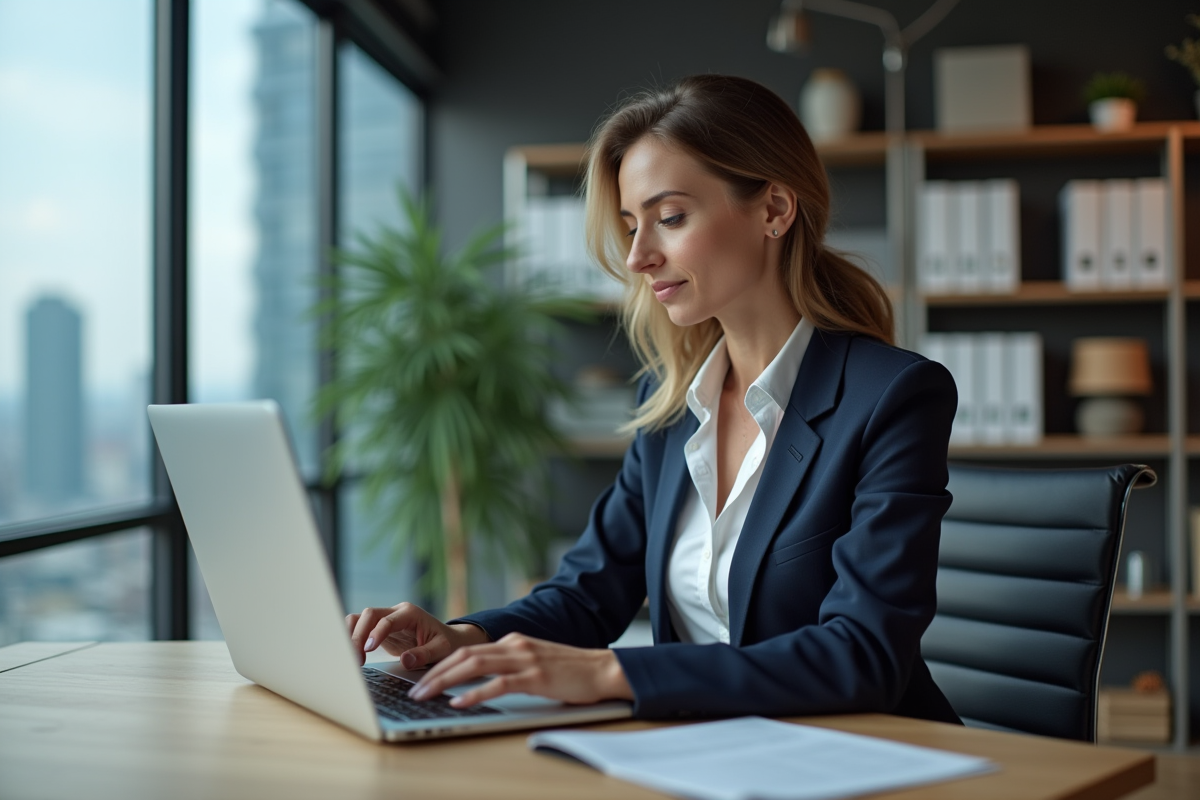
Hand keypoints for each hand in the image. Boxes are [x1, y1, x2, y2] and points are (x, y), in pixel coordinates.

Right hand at [346, 602, 489, 667]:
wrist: (446, 639)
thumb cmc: (445, 643)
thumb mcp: (441, 650)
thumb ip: (424, 654)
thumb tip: (405, 660)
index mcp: (410, 614)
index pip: (387, 620)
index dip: (376, 633)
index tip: (368, 649)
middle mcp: (395, 612)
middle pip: (369, 614)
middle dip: (358, 635)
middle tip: (355, 658)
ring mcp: (386, 619)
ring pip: (360, 618)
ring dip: (351, 635)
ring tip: (351, 657)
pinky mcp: (379, 629)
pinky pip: (360, 628)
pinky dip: (352, 638)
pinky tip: (351, 653)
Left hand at [408, 632, 634, 707]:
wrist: (603, 669)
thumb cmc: (571, 671)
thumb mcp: (535, 661)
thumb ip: (511, 664)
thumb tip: (483, 677)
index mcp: (512, 641)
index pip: (467, 650)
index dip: (441, 664)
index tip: (422, 679)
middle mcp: (514, 645)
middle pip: (464, 655)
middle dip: (435, 673)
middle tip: (414, 690)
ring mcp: (525, 659)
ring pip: (474, 666)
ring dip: (445, 681)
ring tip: (426, 695)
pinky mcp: (535, 676)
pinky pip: (498, 684)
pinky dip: (475, 694)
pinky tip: (459, 702)